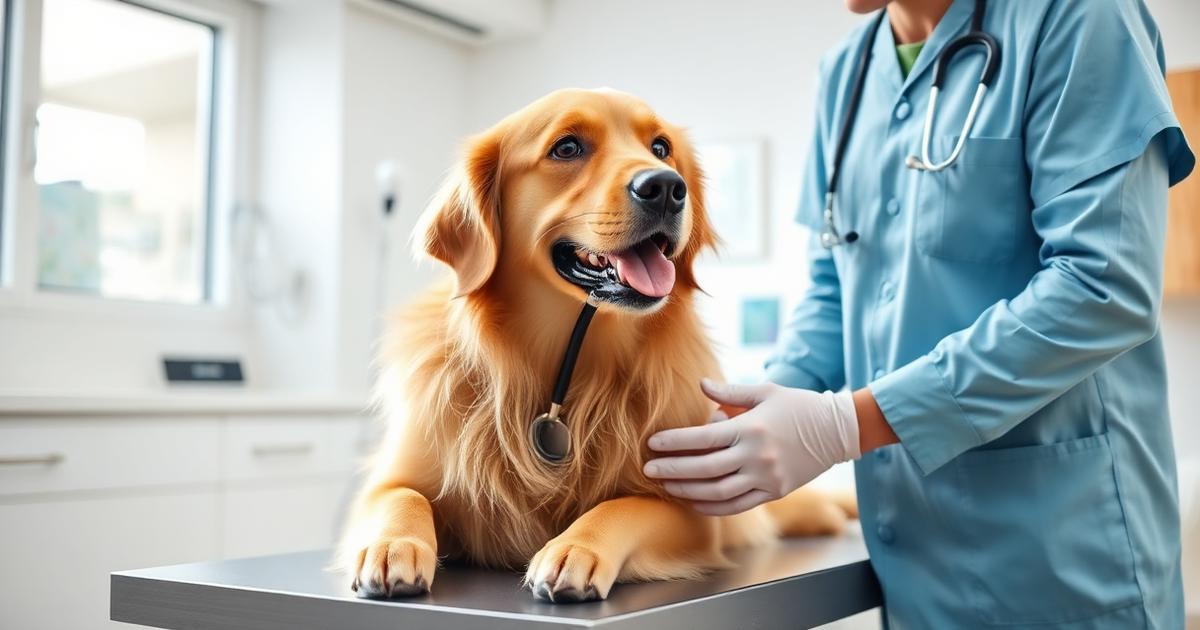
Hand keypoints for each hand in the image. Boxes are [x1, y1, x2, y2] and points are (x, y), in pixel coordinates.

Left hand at [644, 379, 860, 515]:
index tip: (653, 444)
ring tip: (667, 487)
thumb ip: (730, 391)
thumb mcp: (765, 392)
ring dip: (688, 491)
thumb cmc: (798, 405)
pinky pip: (737, 504)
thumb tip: (701, 384)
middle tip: (648, 470)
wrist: (838, 430)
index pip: (702, 439)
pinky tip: (694, 501)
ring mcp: (766, 477)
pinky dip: (713, 506)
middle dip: (673, 470)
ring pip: (718, 491)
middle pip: (704, 468)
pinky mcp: (775, 492)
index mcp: (750, 428)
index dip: (674, 443)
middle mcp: (756, 456)